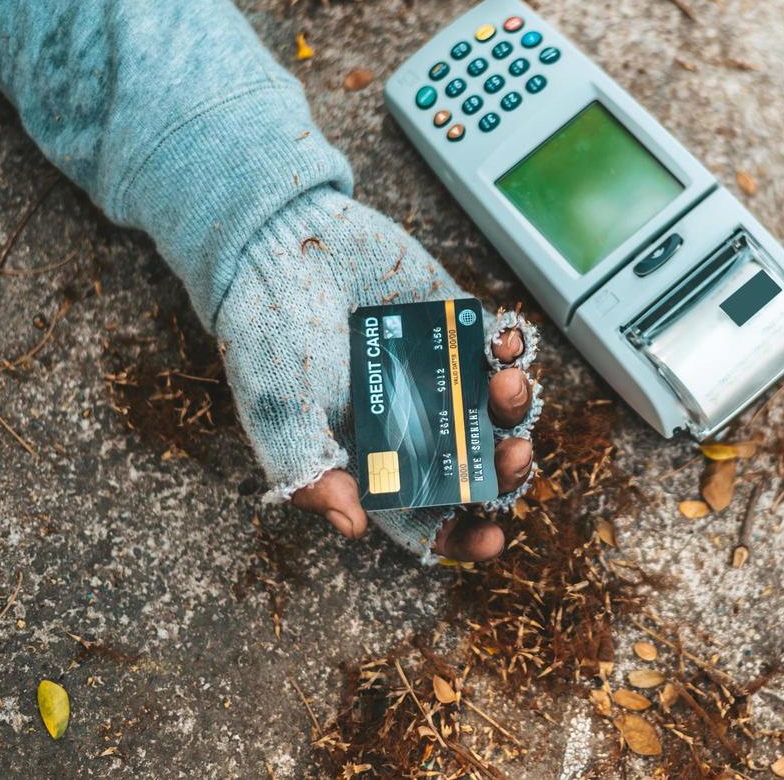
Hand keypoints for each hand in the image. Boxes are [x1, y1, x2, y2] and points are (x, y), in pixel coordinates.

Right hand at [216, 185, 540, 561]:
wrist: (274, 246)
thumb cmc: (267, 335)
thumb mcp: (276, 412)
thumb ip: (310, 470)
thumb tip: (354, 527)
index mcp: (375, 459)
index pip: (427, 514)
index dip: (463, 534)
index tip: (492, 536)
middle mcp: (415, 424)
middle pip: (479, 465)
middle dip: (506, 469)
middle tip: (512, 454)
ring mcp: (440, 375)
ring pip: (498, 410)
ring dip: (516, 407)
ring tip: (507, 384)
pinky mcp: (454, 326)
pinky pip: (497, 349)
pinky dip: (512, 350)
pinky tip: (506, 346)